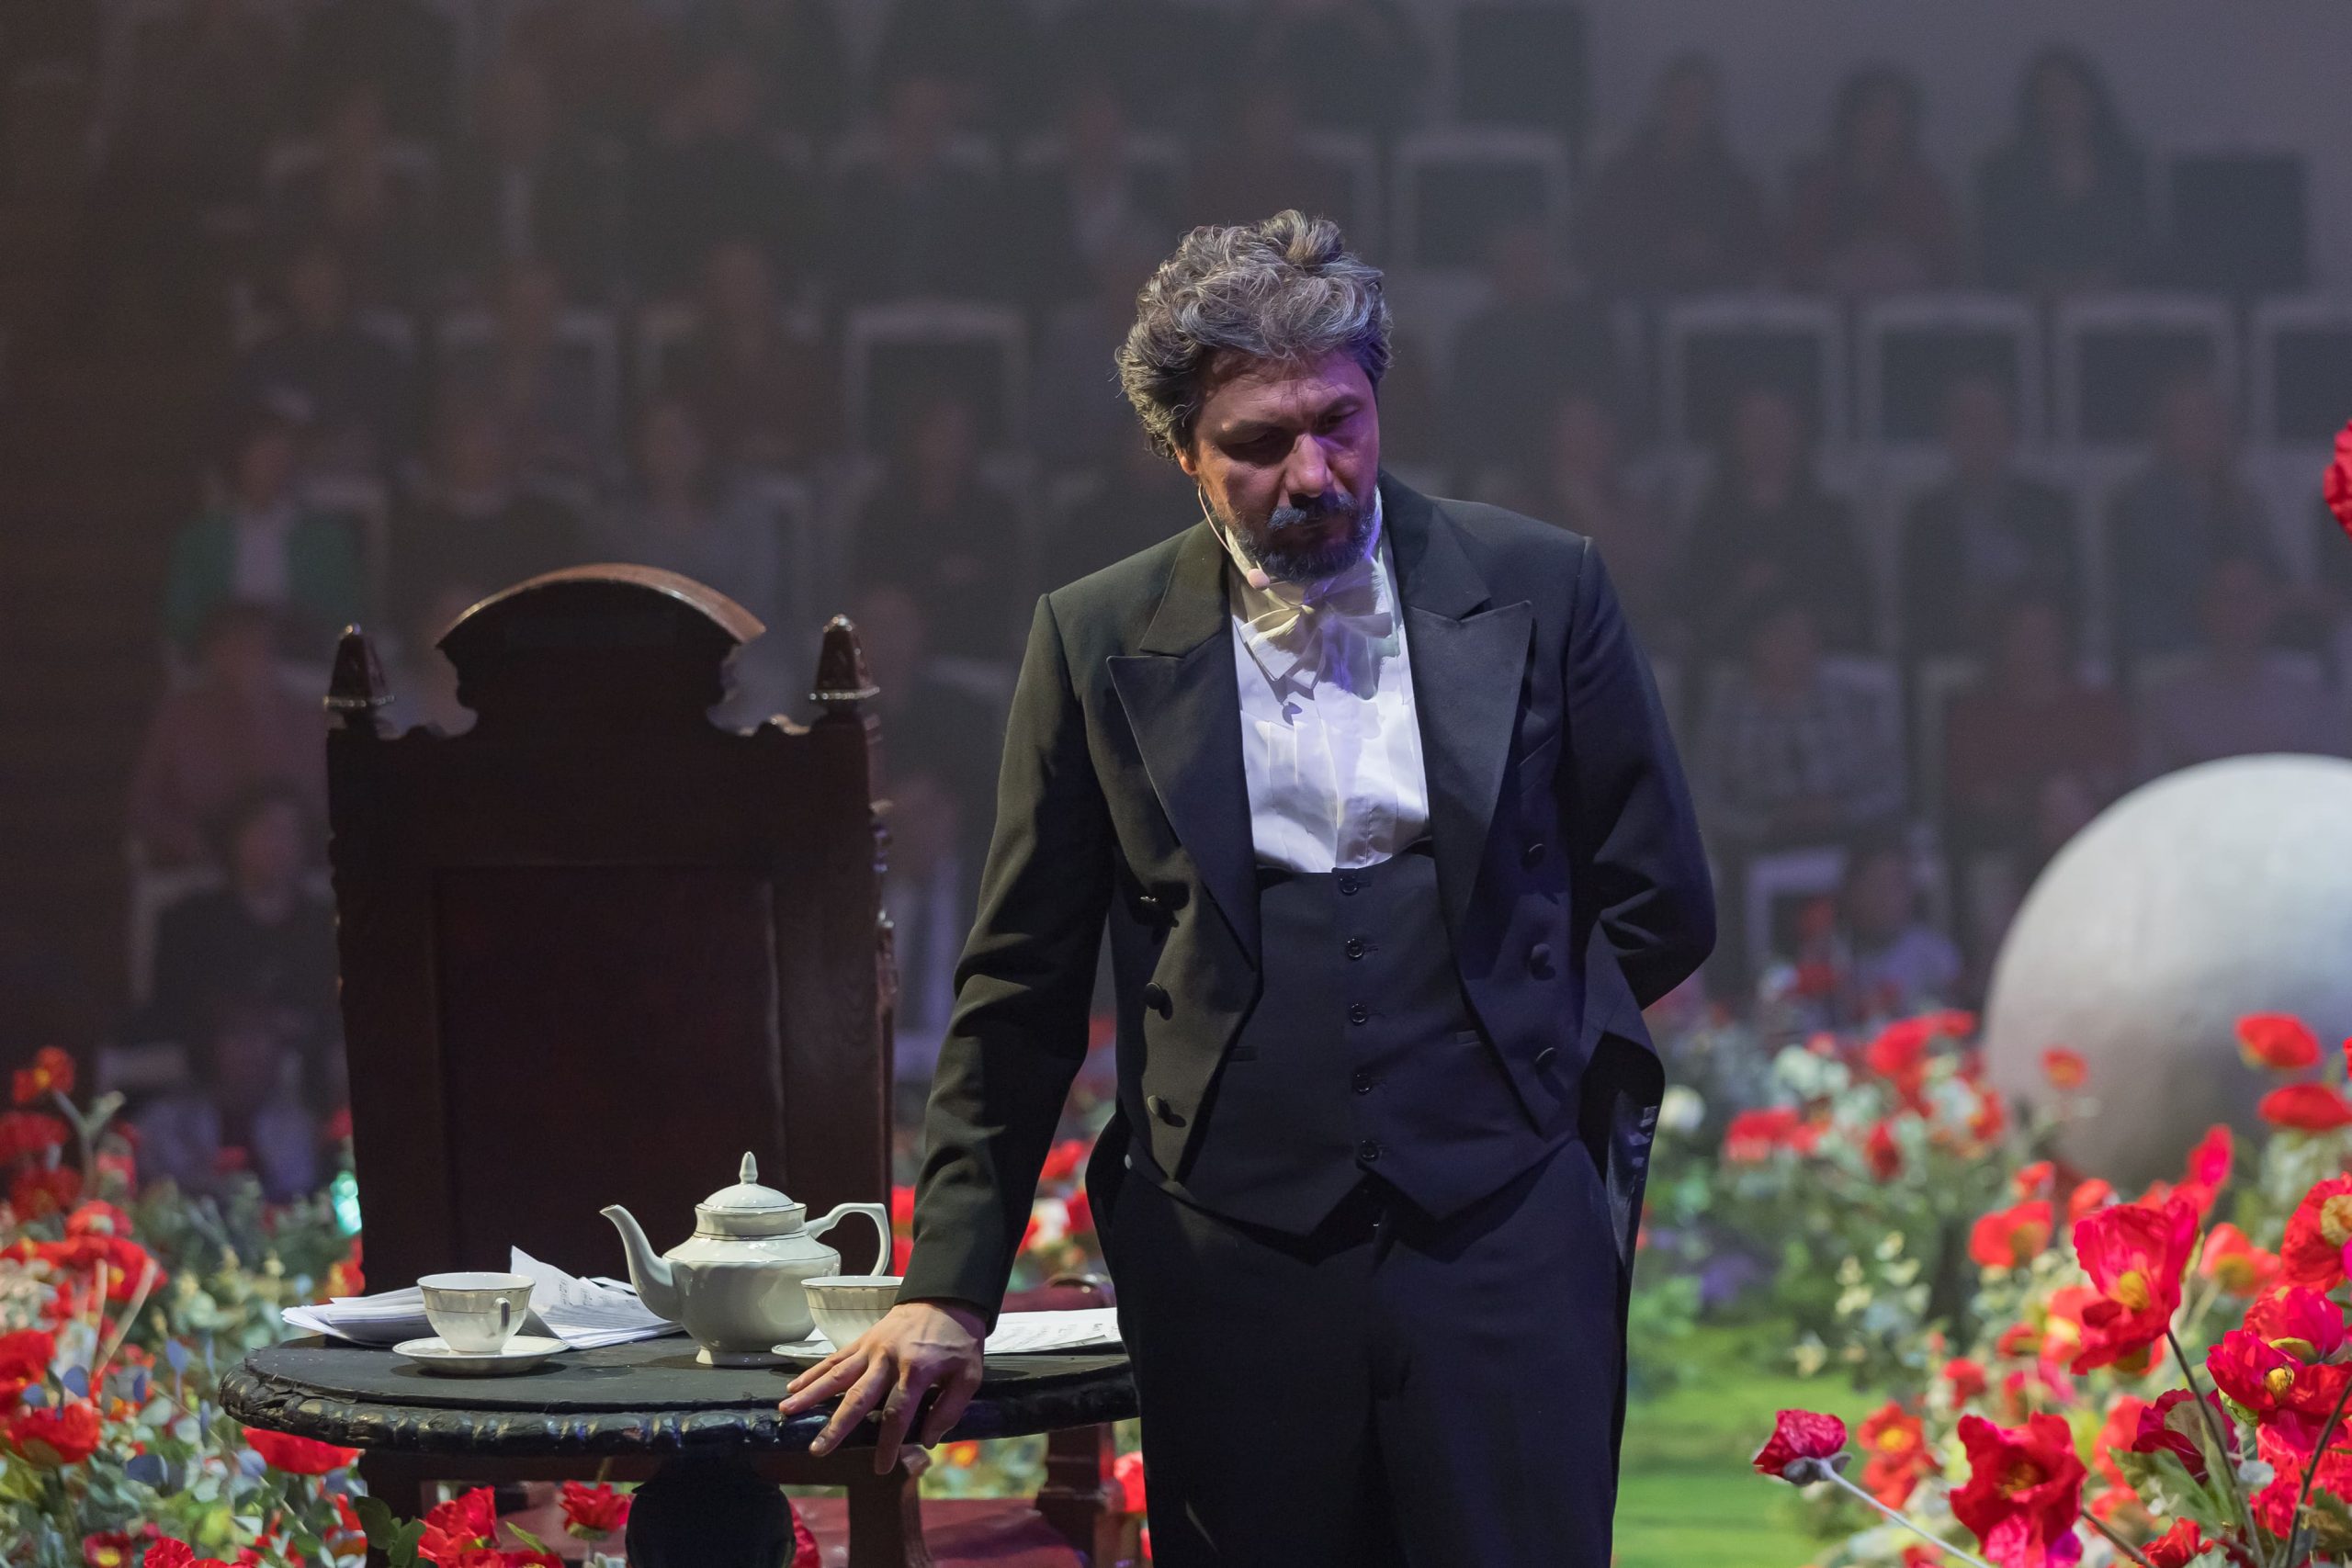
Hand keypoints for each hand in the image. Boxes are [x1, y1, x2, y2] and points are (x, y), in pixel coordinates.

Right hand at [776, 1299, 985, 1472]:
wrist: (947, 1296)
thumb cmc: (959, 1340)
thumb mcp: (969, 1375)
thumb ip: (950, 1408)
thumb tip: (928, 1440)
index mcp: (916, 1370)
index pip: (896, 1413)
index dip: (888, 1443)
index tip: (880, 1468)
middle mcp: (887, 1359)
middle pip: (857, 1397)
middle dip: (837, 1426)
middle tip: (818, 1449)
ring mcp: (871, 1348)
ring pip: (837, 1374)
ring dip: (811, 1394)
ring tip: (787, 1412)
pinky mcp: (863, 1339)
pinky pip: (835, 1358)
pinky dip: (813, 1372)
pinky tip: (794, 1386)